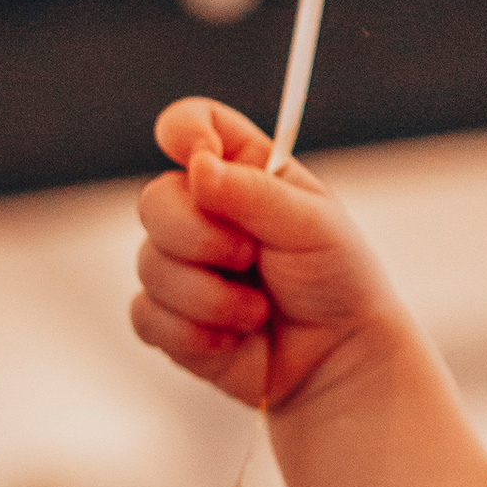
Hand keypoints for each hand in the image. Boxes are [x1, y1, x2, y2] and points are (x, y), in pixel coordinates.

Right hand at [130, 97, 403, 415]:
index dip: (185, 132)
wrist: (339, 361)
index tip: (200, 158)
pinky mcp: (169, 320)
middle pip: (153, 200)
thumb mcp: (313, 226)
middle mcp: (205, 213)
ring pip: (149, 265)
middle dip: (200, 237)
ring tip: (257, 311)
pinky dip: (193, 333)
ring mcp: (183, 266)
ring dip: (210, 296)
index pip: (193, 125)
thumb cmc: (338, 281)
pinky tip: (233, 340)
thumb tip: (197, 166)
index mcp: (244, 173)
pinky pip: (146, 316)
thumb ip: (255, 193)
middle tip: (250, 257)